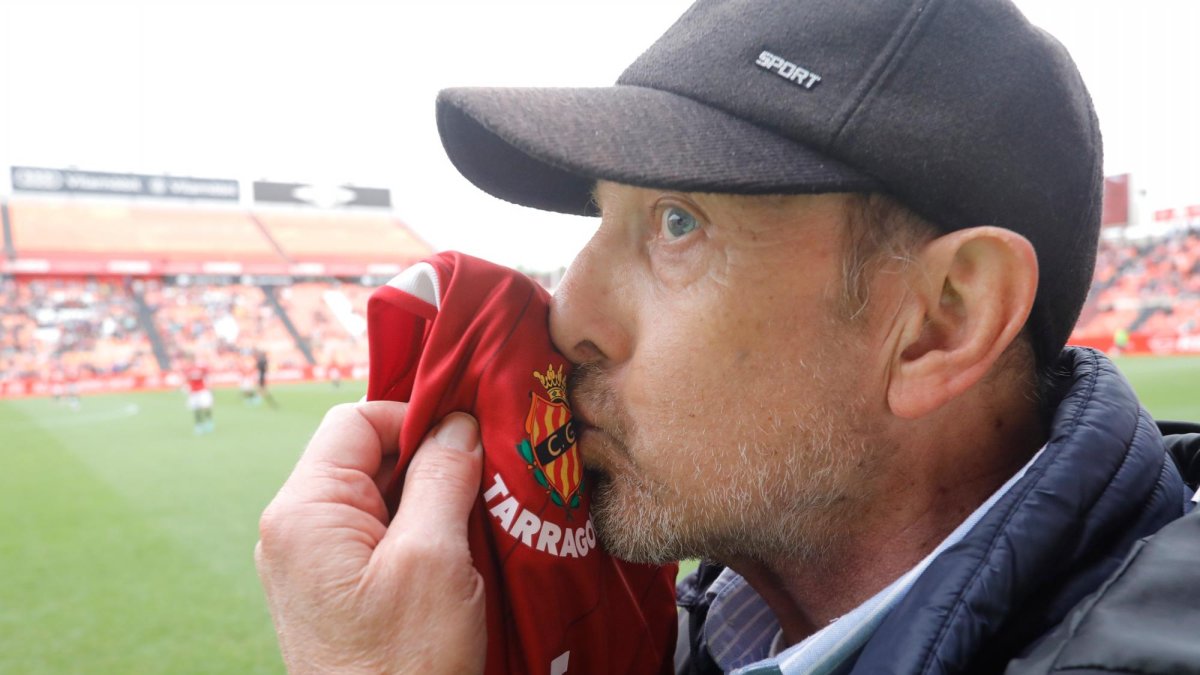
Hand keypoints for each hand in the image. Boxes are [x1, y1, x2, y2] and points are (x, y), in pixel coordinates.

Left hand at [256, 402, 485, 673]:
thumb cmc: (404, 663)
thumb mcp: (434, 559)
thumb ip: (441, 477)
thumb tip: (458, 422)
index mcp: (304, 512)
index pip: (355, 420)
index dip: (416, 418)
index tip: (470, 439)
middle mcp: (296, 530)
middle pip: (365, 455)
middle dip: (429, 458)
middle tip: (487, 478)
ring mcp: (313, 563)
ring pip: (378, 495)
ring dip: (431, 496)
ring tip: (480, 516)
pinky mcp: (336, 590)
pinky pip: (379, 534)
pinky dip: (421, 529)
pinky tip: (460, 549)